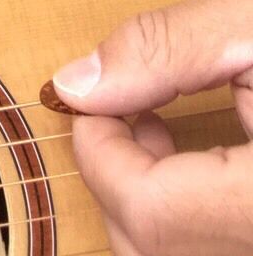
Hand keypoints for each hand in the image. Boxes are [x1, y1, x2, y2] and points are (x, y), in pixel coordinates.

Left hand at [49, 0, 252, 255]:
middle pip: (152, 246)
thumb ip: (167, 49)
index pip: (149, 213)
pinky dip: (178, 209)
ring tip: (153, 123)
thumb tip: (77, 82)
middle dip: (115, 176)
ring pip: (176, 250)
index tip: (91, 98)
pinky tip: (186, 153)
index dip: (99, 151)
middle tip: (118, 107)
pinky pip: (206, 243)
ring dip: (145, 196)